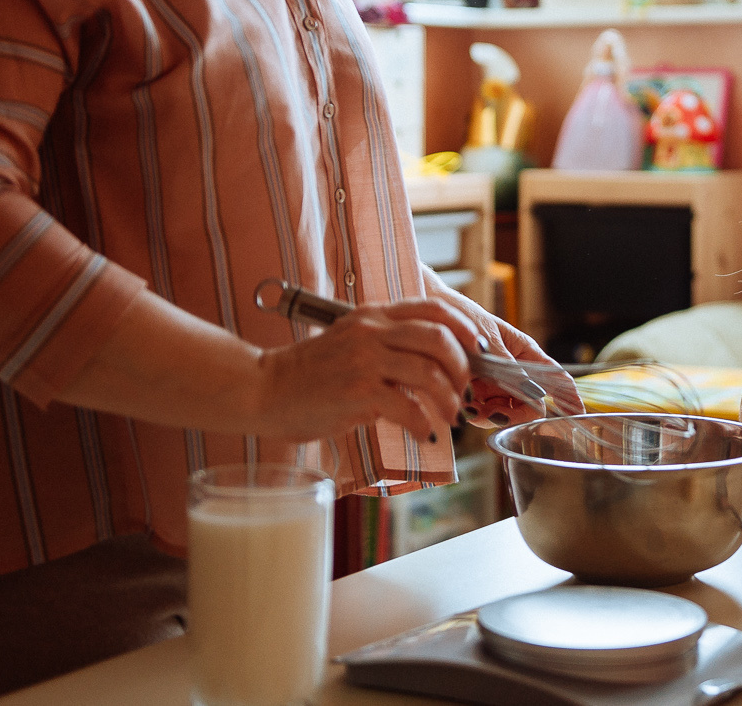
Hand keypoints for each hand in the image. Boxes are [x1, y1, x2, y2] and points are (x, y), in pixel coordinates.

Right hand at [253, 295, 479, 442]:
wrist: (264, 390)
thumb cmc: (309, 374)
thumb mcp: (350, 341)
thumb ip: (386, 343)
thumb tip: (433, 362)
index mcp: (373, 315)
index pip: (432, 307)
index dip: (464, 327)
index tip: (477, 350)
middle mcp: (371, 331)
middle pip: (439, 338)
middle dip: (463, 367)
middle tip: (463, 390)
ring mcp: (364, 360)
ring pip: (430, 372)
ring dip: (449, 399)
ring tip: (448, 416)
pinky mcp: (357, 392)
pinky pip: (409, 407)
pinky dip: (425, 425)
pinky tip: (425, 435)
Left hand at [423, 268, 578, 424]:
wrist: (428, 319)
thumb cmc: (462, 318)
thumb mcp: (488, 341)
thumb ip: (509, 368)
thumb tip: (534, 393)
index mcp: (525, 352)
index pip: (556, 377)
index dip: (569, 397)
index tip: (578, 414)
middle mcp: (514, 372)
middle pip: (530, 404)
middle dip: (515, 413)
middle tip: (495, 411)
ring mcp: (495, 384)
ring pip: (506, 413)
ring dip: (491, 415)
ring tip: (472, 403)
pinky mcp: (475, 393)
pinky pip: (483, 413)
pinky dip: (474, 413)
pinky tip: (463, 403)